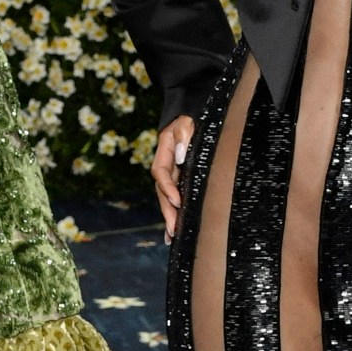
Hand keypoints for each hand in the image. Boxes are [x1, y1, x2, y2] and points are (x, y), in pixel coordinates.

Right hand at [152, 114, 194, 242]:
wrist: (190, 113)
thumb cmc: (189, 116)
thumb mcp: (186, 121)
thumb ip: (183, 135)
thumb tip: (181, 156)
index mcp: (164, 152)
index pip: (161, 173)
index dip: (167, 188)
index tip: (177, 201)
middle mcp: (166, 166)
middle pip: (162, 192)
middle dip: (167, 211)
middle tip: (173, 230)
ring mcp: (173, 174)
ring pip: (167, 198)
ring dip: (169, 217)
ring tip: (172, 237)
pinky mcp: (181, 179)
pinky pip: (175, 198)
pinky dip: (174, 213)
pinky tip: (175, 231)